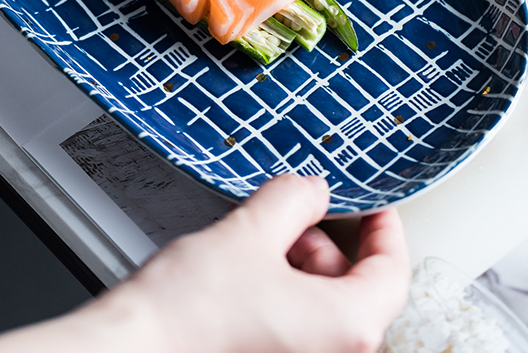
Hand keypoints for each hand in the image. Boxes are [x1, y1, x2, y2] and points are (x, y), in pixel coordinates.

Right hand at [0, 175, 410, 352]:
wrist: (136, 346)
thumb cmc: (189, 310)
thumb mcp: (249, 232)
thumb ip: (292, 200)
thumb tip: (312, 189)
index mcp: (347, 327)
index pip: (391, 271)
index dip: (384, 228)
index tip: (373, 205)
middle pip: (351, 285)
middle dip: (319, 241)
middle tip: (285, 217)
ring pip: (320, 302)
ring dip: (293, 263)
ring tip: (250, 245)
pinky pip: (294, 321)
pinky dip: (277, 289)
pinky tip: (241, 272)